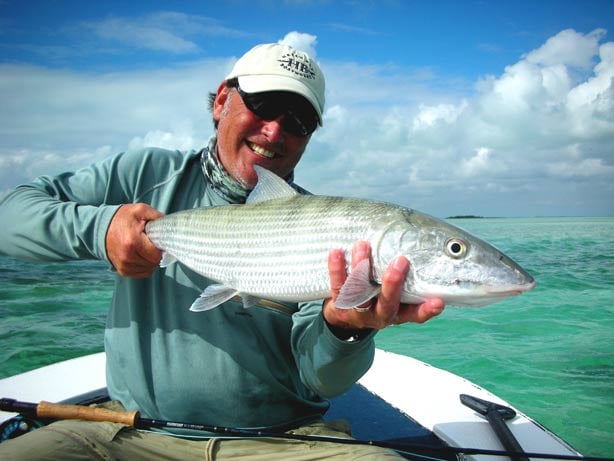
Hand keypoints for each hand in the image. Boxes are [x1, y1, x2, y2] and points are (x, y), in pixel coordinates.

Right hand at [105, 203, 163, 277]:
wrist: (100, 227)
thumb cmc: (123, 218)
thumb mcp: (140, 210)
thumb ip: (157, 216)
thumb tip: (171, 226)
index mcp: (133, 241)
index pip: (157, 255)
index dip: (162, 249)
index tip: (160, 242)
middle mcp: (127, 256)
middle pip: (154, 263)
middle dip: (157, 254)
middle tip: (152, 244)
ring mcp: (124, 265)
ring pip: (149, 269)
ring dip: (151, 261)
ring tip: (146, 249)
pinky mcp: (122, 270)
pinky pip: (142, 273)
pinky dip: (145, 266)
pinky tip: (142, 255)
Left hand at [323, 241, 444, 330]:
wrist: (344, 317)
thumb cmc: (377, 298)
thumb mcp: (395, 297)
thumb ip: (407, 282)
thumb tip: (422, 250)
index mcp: (396, 313)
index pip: (414, 314)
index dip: (426, 310)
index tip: (438, 302)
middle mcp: (378, 315)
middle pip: (387, 303)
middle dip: (393, 283)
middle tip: (401, 261)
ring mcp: (357, 311)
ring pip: (359, 292)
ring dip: (361, 268)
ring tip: (363, 245)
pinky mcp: (339, 304)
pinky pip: (337, 286)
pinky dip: (336, 268)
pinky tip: (336, 252)